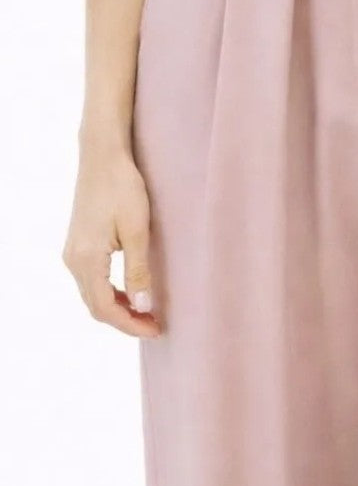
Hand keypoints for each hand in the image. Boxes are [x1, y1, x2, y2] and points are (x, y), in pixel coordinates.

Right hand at [62, 145, 160, 337]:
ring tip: (146, 311)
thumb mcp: (137, 230)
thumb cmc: (122, 187)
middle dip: (125, 320)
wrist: (102, 155)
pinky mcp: (78, 244)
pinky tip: (130, 290)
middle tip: (154, 325)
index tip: (155, 330)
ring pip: (92, 294)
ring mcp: (73, 252)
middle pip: (96, 306)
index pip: (105, 308)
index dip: (130, 325)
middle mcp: (73, 260)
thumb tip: (143, 307)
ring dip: (118, 307)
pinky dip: (110, 291)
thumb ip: (138, 271)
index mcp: (86, 260)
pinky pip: (91, 279)